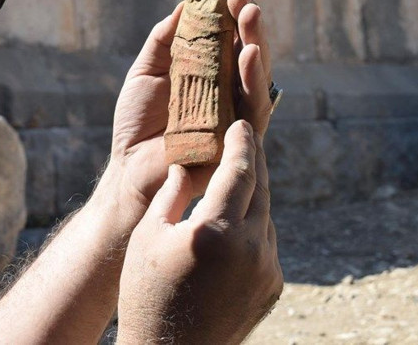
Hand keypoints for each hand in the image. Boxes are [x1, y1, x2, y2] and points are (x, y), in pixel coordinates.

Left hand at [93, 0, 272, 230]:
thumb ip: (164, 41)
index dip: (229, 8)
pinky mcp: (237, 137)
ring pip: (255, 74)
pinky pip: (252, 108)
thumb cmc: (137, 124)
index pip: (224, 35)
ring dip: (255, 40)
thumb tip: (184, 4)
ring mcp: (233, 112)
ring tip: (251, 12)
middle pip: (243, 49)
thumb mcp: (145, 72)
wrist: (130, 170)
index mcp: (205, 73)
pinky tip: (249, 54)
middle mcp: (225, 89)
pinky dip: (252, 80)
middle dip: (244, 18)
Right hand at [116, 121, 282, 343]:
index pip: (240, 170)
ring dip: (253, 193)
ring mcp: (266, 270)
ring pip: (265, 215)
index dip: (241, 142)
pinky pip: (266, 242)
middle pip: (261, 187)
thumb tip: (185, 163)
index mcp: (215, 231)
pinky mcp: (272, 286)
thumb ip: (171, 194)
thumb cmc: (146, 295)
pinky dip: (253, 224)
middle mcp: (250, 248)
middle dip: (253, 159)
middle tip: (245, 135)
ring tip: (237, 174)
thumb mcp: (147, 237)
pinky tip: (235, 220)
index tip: (240, 122)